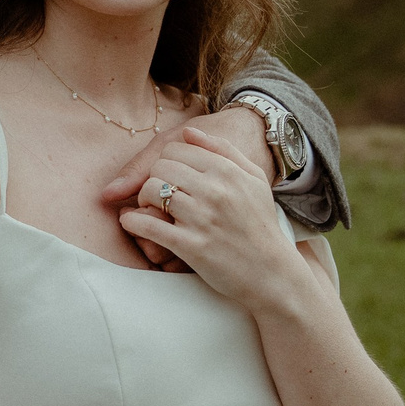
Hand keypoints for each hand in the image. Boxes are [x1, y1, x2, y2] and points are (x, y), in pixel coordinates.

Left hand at [99, 105, 270, 268]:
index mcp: (227, 171)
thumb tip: (188, 132)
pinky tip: (131, 223)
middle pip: (160, 167)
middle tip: (157, 195)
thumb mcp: (253, 179)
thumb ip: (222, 150)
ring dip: (143, 200)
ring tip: (150, 209)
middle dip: (153, 178)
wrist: (272, 273)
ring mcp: (202, 219)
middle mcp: (215, 191)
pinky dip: (133, 222)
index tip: (169, 177)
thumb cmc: (260, 224)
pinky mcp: (192, 247)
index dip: (167, 161)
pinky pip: (148, 225)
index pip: (176, 148)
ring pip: (151, 191)